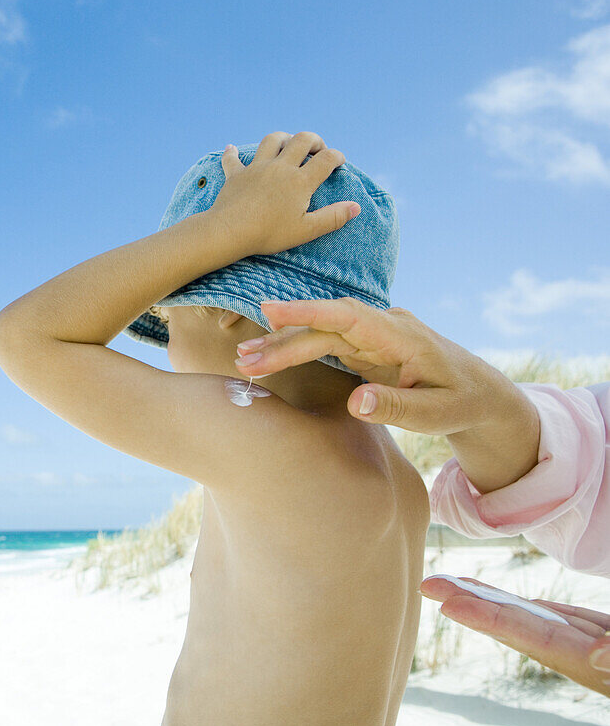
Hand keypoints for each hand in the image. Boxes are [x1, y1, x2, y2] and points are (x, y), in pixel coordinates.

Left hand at [208, 131, 360, 256]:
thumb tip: (356, 207)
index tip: (340, 162)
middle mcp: (280, 167)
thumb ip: (333, 218)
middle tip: (318, 149)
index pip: (326, 159)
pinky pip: (233, 159)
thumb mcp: (306, 230)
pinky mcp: (236, 174)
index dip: (337, 157)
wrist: (230, 231)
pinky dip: (233, 153)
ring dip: (283, 138)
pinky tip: (232, 148)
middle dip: (314, 140)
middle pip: (302, 140)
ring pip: (272, 140)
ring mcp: (257, 168)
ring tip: (288, 144)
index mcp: (300, 181)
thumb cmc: (269, 233)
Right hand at [236, 297, 514, 435]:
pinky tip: (268, 358)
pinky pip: (324, 343)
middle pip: (324, 327)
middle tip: (244, 359)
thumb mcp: (437, 415)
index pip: (347, 316)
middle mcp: (383, 328)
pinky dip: (296, 350)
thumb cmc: (462, 403)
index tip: (270, 310)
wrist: (482, 394)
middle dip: (282, 340)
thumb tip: (357, 403)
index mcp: (402, 336)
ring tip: (245, 360)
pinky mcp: (365, 347)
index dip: (307, 311)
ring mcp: (373, 335)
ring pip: (319, 334)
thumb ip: (397, 407)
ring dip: (283, 345)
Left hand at [420, 575, 609, 695]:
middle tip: (429, 585)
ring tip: (456, 584)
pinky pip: (568, 622)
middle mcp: (586, 659)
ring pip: (538, 621)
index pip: (533, 640)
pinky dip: (537, 610)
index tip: (449, 606)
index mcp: (592, 666)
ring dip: (497, 602)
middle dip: (474, 604)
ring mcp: (596, 649)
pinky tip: (512, 602)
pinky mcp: (607, 638)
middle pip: (520, 628)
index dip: (488, 620)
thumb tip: (595, 656)